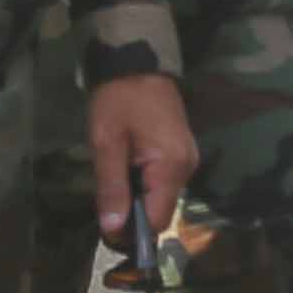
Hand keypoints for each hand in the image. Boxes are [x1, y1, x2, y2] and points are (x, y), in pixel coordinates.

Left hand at [83, 72, 199, 239]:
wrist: (137, 60)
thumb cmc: (119, 100)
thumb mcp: (107, 143)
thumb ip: (111, 188)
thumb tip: (113, 229)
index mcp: (172, 167)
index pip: (157, 220)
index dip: (132, 232)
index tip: (105, 230)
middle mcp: (187, 167)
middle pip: (161, 211)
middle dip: (133, 215)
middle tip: (104, 204)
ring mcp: (187, 159)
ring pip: (162, 197)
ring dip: (138, 198)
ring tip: (113, 182)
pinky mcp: (181, 152)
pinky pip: (163, 181)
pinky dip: (144, 184)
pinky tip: (126, 170)